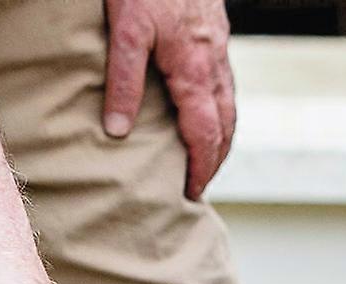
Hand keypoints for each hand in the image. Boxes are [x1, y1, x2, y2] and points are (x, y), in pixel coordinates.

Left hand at [103, 0, 235, 198]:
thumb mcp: (124, 29)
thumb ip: (122, 81)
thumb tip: (117, 134)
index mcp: (195, 67)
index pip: (206, 134)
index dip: (201, 168)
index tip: (192, 193)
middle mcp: (214, 59)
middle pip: (225, 122)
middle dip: (216, 158)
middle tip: (200, 185)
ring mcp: (218, 43)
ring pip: (228, 100)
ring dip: (220, 133)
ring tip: (205, 157)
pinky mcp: (214, 28)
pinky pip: (223, 78)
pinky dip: (218, 105)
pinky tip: (203, 108)